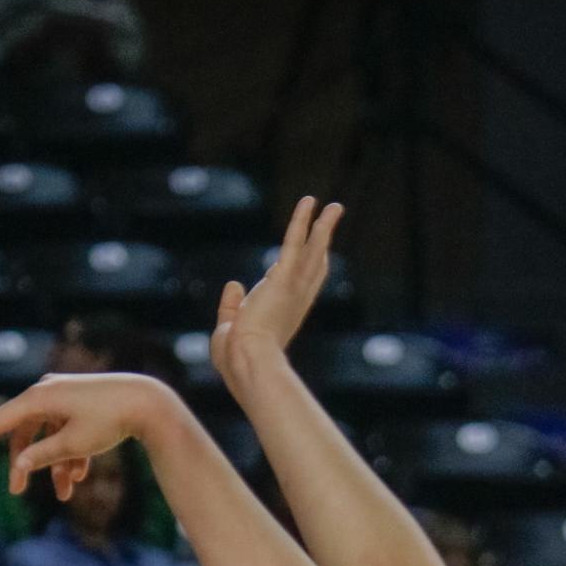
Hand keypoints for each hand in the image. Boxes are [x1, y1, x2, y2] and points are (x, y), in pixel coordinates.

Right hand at [0, 372, 175, 504]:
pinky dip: (70, 453)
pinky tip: (79, 475)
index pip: (0, 422)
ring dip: (54, 465)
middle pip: (24, 433)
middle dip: (25, 464)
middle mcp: (46, 392)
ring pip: (48, 437)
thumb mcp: (74, 443)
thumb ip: (44, 455)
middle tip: (18, 492)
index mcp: (39, 399)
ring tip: (67, 492)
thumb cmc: (109, 421)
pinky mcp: (79, 404)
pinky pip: (65, 432)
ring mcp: (63, 397)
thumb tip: (19, 465)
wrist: (147, 401)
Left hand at [210, 195, 343, 394]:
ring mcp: (293, 288)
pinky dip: (302, 221)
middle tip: (332, 222)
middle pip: (316, 265)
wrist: (246, 364)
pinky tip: (309, 202)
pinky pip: (294, 242)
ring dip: (324, 226)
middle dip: (324, 242)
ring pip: (314, 250)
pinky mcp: (283, 278)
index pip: (302, 286)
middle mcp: (296, 300)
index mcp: (285, 314)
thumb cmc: (236, 359)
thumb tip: (234, 284)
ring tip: (335, 206)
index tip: (315, 251)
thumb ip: (231, 306)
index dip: (309, 267)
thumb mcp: (230, 328)